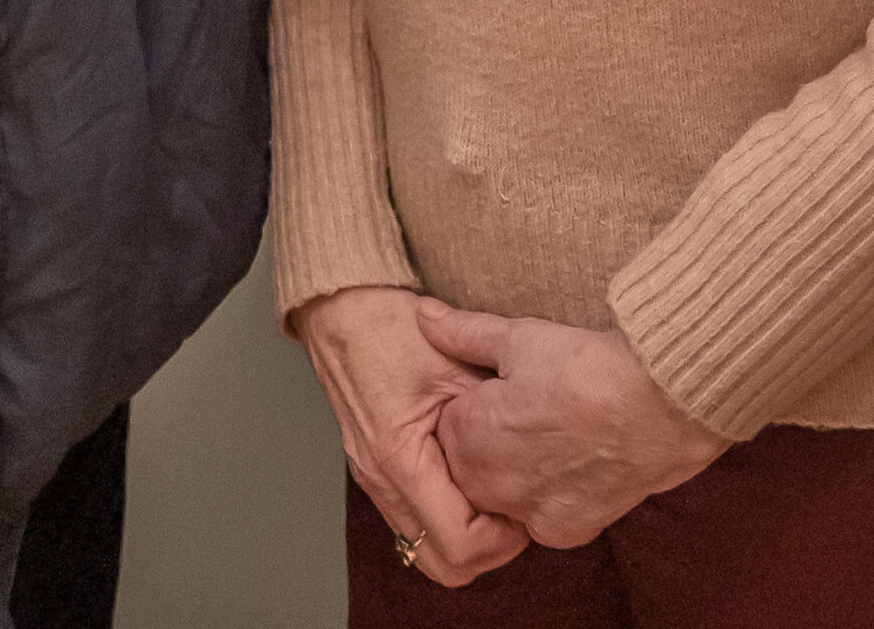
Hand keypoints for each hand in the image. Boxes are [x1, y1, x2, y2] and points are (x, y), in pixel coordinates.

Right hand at [295, 286, 528, 587]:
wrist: (341, 308)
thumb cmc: (389, 327)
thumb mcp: (454, 361)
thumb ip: (490, 412)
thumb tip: (533, 449)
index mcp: (399, 457)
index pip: (457, 543)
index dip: (500, 539)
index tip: (521, 510)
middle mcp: (380, 480)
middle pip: (440, 565)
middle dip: (486, 551)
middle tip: (511, 512)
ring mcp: (373, 480)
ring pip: (424, 550)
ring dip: (464, 536)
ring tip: (490, 495)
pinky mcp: (375, 471)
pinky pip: (413, 521)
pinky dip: (444, 517)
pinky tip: (466, 480)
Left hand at [421, 304, 727, 548]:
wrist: (660, 405)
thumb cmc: (586, 365)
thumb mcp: (519, 337)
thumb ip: (463, 333)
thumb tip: (423, 316)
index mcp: (473, 436)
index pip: (445, 428)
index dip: (469, 405)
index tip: (495, 390)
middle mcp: (494, 484)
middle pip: (467, 468)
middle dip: (483, 443)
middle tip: (522, 412)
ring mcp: (531, 513)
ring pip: (501, 496)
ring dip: (512, 472)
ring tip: (548, 433)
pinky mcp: (568, 530)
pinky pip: (539, 517)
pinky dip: (546, 494)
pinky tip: (569, 460)